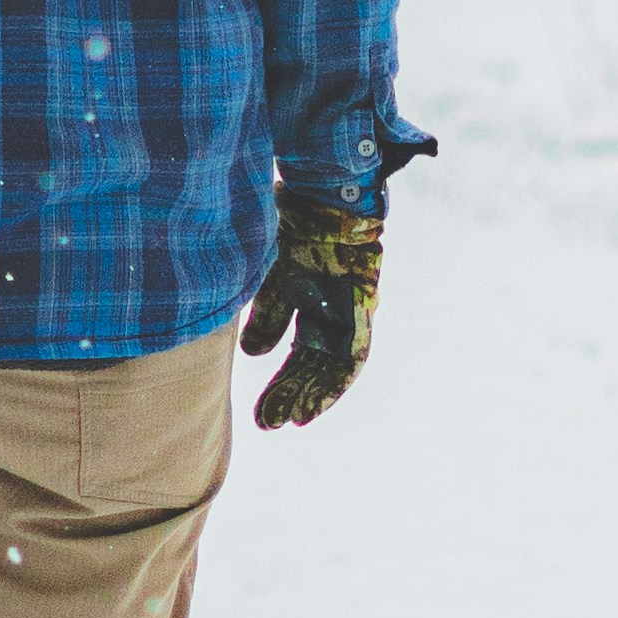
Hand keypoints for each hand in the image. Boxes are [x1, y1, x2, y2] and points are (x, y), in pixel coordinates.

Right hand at [239, 186, 382, 430]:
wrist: (324, 194)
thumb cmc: (297, 228)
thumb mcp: (273, 278)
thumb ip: (268, 316)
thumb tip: (254, 355)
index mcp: (312, 303)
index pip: (302, 354)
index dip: (286, 384)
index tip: (268, 412)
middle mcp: (335, 313)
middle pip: (315, 366)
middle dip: (292, 395)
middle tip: (269, 423)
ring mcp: (352, 311)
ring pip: (334, 368)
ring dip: (312, 396)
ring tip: (291, 422)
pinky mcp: (363, 308)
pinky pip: (354, 356)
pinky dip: (335, 383)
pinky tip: (318, 403)